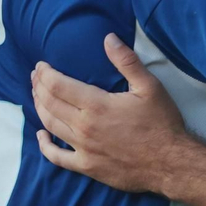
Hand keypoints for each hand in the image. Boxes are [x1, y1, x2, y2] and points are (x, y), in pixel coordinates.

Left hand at [32, 35, 187, 195]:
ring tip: (36, 96)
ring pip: (50, 126)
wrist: (170, 162)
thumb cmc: (161, 122)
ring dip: (39, 108)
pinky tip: (41, 136)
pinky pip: (56, 157)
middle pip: (49, 103)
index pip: (57, 85)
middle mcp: (84, 127)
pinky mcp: (87, 166)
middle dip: (38, 86)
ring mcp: (83, 148)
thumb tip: (108, 38)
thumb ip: (127, 61)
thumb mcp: (150, 86)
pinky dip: (44, 145)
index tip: (41, 65)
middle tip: (35, 76)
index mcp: (96, 105)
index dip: (45, 73)